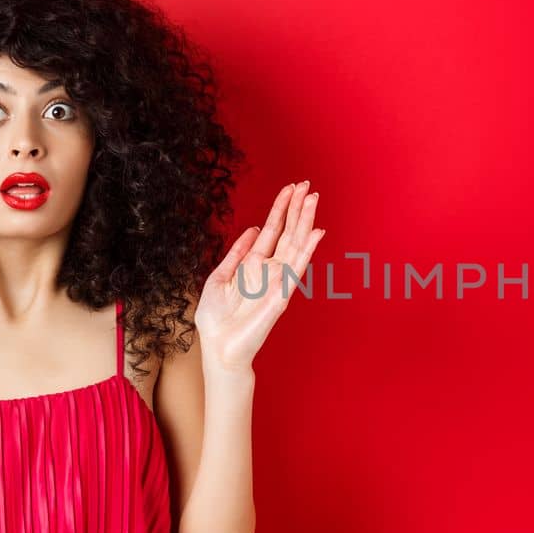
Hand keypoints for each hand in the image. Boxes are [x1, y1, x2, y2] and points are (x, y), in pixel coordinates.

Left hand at [194, 181, 325, 370]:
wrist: (218, 347)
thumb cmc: (217, 319)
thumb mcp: (219, 277)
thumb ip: (236, 253)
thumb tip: (254, 229)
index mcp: (254, 265)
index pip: (273, 230)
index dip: (281, 208)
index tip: (291, 188)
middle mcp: (270, 270)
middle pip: (288, 233)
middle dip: (297, 209)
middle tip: (308, 185)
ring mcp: (278, 281)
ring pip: (295, 244)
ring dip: (304, 221)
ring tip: (313, 198)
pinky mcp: (281, 295)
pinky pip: (296, 268)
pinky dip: (307, 250)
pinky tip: (316, 233)